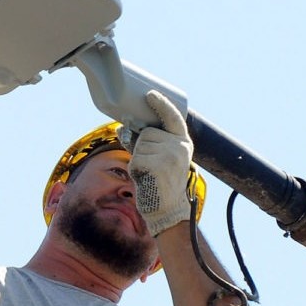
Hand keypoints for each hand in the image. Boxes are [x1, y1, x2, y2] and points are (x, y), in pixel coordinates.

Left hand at [129, 90, 193, 235]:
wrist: (168, 210)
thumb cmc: (160, 184)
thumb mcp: (157, 160)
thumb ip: (144, 143)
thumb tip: (122, 128)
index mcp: (183, 143)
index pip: (173, 117)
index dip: (161, 104)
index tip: (150, 95)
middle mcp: (179, 146)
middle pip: (147, 133)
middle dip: (141, 147)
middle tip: (150, 167)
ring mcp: (170, 155)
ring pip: (139, 145)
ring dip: (137, 159)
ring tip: (149, 174)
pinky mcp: (158, 165)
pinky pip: (136, 158)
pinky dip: (135, 168)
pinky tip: (146, 178)